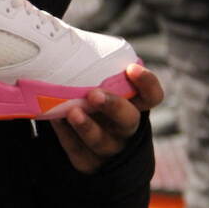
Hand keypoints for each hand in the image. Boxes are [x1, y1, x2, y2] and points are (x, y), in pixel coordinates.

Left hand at [49, 64, 163, 173]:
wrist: (75, 136)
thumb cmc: (88, 99)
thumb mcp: (97, 86)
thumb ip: (92, 72)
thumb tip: (67, 44)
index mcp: (133, 106)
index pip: (152, 97)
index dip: (147, 84)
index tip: (131, 68)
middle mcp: (124, 128)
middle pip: (128, 120)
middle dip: (113, 106)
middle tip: (94, 94)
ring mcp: (108, 147)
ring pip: (102, 141)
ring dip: (87, 127)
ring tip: (72, 112)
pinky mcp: (88, 163)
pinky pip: (78, 151)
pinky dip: (66, 136)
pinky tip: (56, 121)